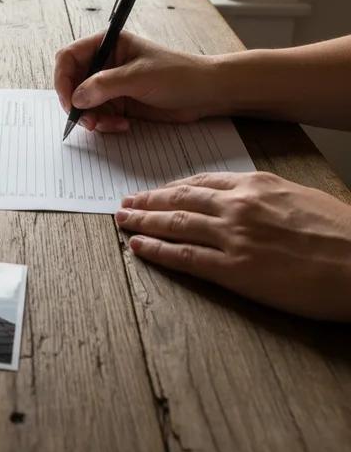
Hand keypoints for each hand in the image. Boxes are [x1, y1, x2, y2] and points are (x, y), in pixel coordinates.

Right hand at [54, 31, 220, 131]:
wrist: (207, 93)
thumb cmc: (178, 74)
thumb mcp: (139, 77)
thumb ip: (104, 85)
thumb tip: (76, 98)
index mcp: (107, 44)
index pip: (69, 57)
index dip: (63, 79)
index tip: (68, 101)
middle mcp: (105, 63)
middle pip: (73, 83)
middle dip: (77, 104)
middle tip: (87, 121)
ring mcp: (111, 84)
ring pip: (84, 103)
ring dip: (91, 117)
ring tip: (107, 125)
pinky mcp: (120, 102)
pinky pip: (99, 115)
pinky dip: (105, 123)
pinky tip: (122, 125)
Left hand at [115, 171, 350, 320]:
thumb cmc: (341, 231)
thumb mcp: (298, 196)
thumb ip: (263, 195)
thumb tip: (241, 198)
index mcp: (254, 184)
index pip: (200, 181)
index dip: (171, 187)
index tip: (155, 191)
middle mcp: (237, 205)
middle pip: (180, 199)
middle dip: (148, 201)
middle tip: (124, 202)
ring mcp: (233, 237)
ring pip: (175, 224)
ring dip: (143, 222)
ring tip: (122, 220)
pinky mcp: (235, 270)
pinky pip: (185, 257)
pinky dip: (157, 251)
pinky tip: (138, 247)